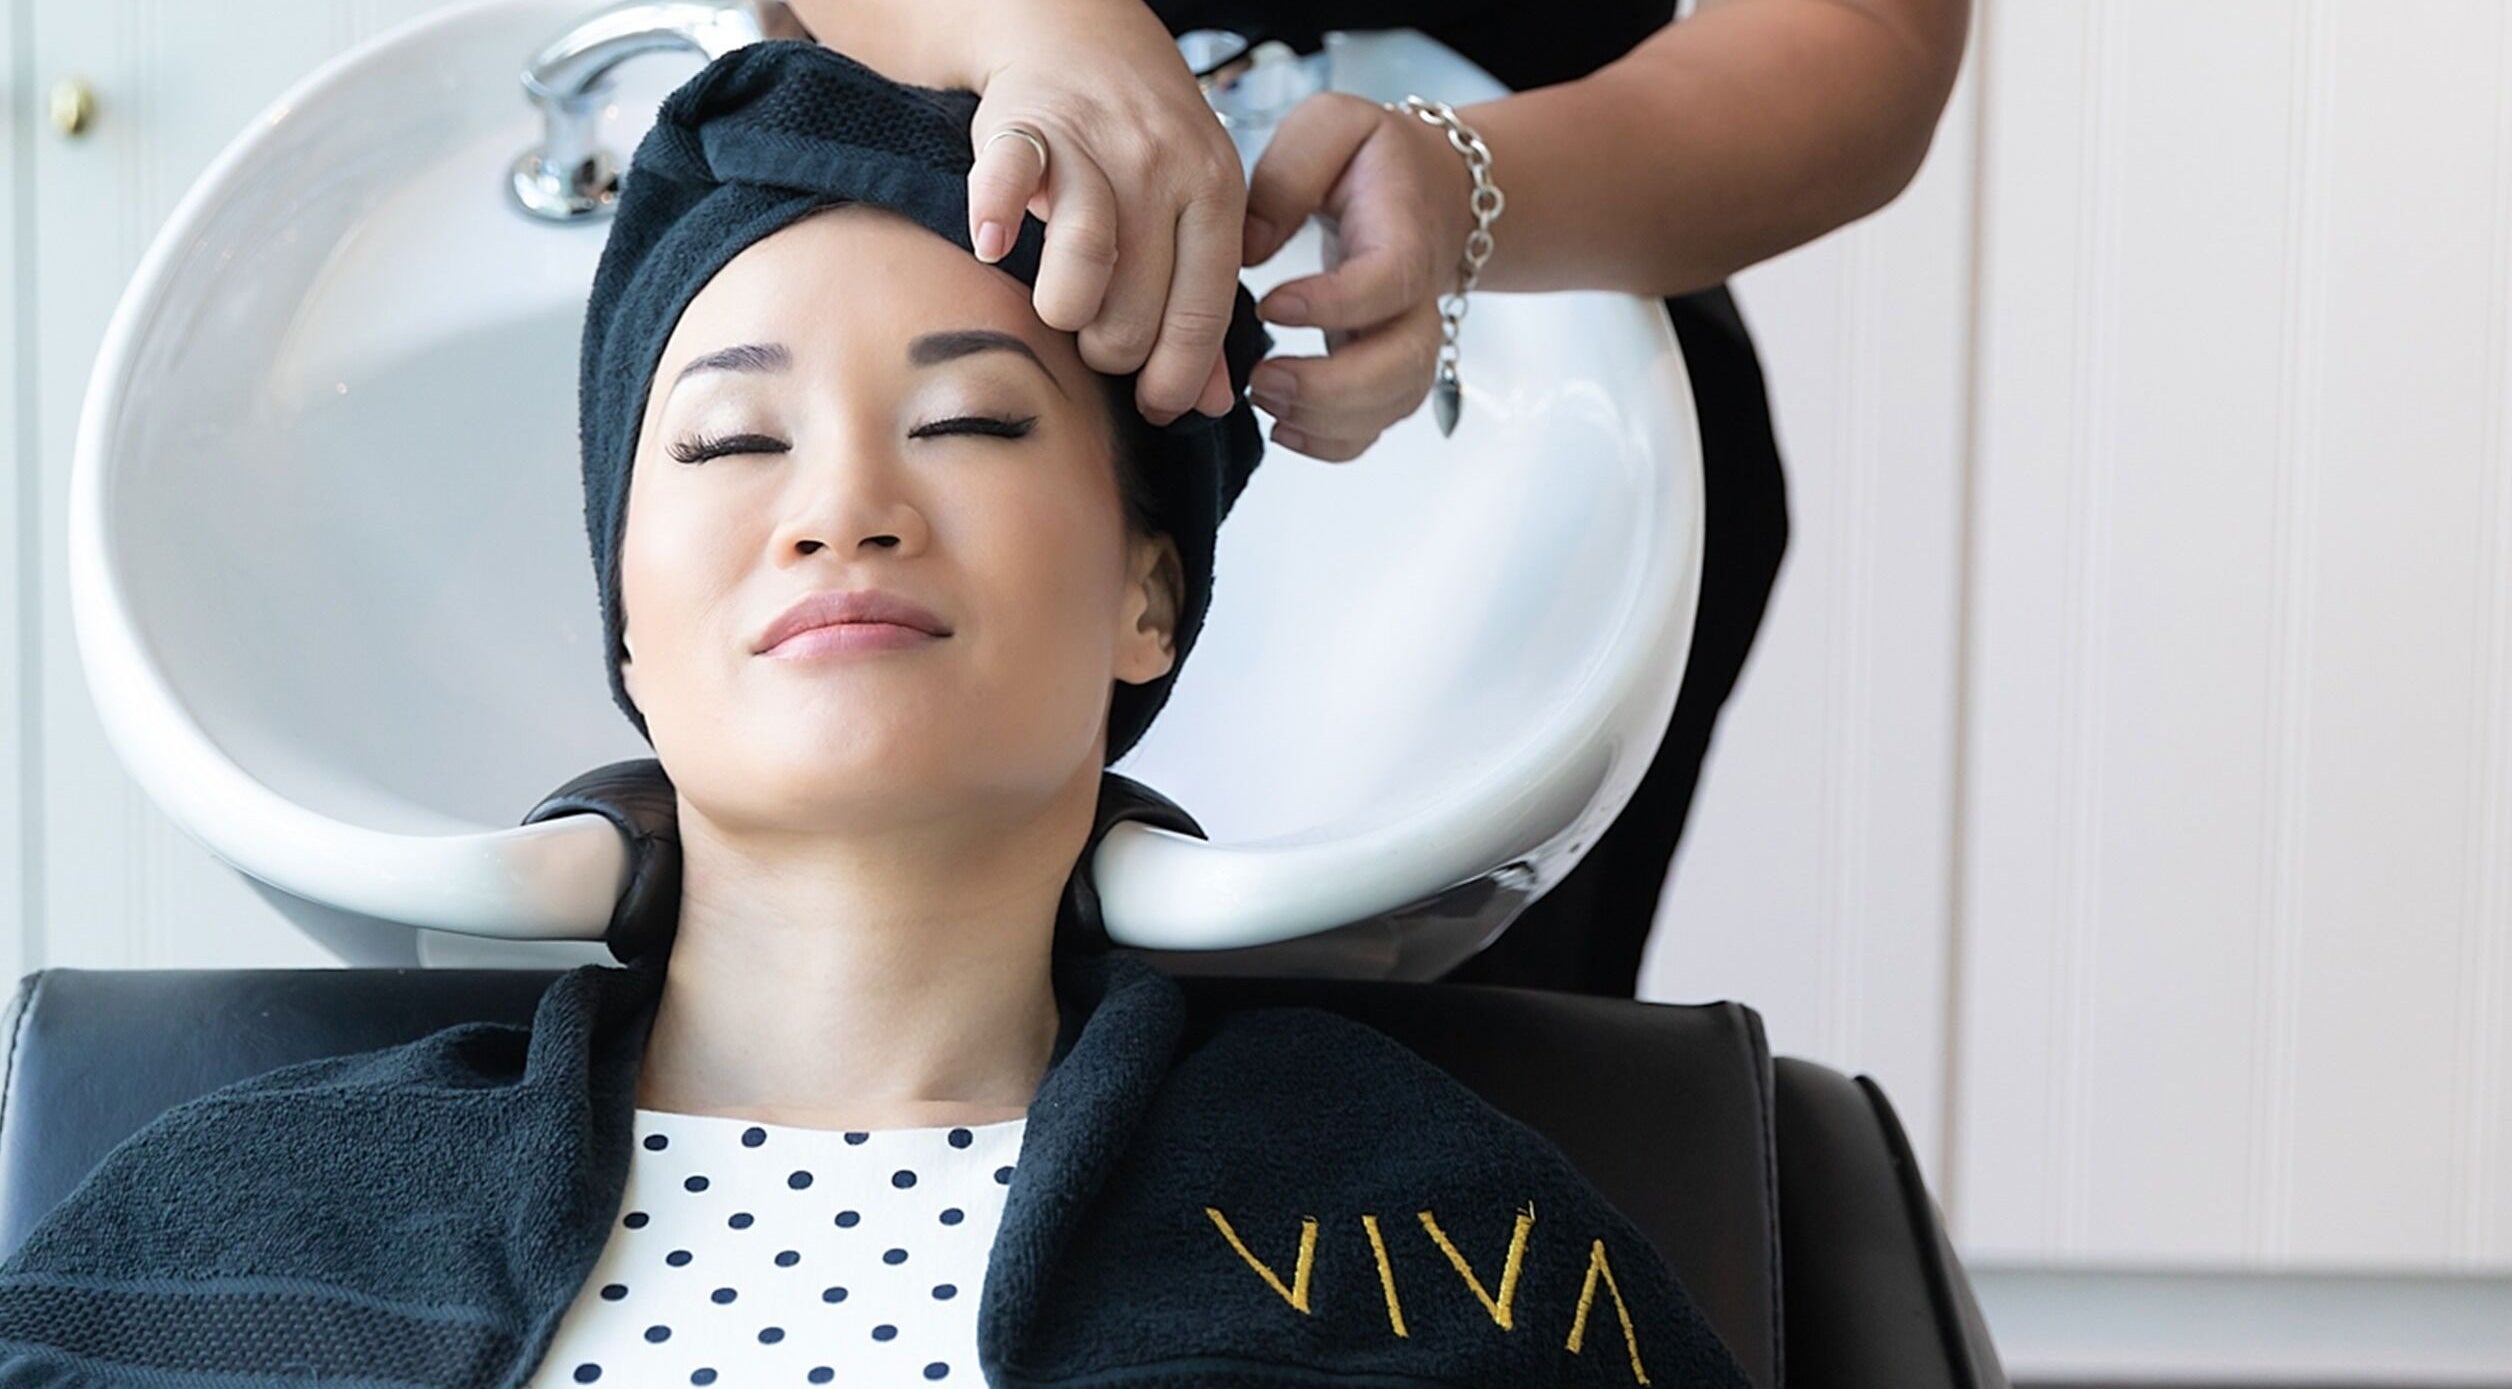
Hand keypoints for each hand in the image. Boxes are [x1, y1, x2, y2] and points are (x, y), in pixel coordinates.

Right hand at [783, 0, 1244, 426]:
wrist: (1079, 32)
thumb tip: (1214, 403)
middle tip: (1097, 341)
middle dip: (1112, 350)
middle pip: (1137, 306)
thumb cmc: (1144, 139)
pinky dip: (994, 220)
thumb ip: (1206, 303)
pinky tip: (992, 247)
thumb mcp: (1199, 207)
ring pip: (1084, 261)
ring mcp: (1094, 145)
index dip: (1177, 377)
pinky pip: (1007, 182)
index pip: (1203, 313)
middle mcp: (1162, 168)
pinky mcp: (1026, 126)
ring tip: (1062, 310)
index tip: (1156, 408)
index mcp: (1216, 192)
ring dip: (1065, 310)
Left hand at [1238, 92, 1476, 461]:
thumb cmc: (1371, 159)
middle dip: (1331, 387)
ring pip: (1393, 405)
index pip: (1387, 282)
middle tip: (1261, 379)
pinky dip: (1332, 444)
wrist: (1426, 189)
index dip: (1334, 304)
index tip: (1270, 304)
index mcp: (1407, 234)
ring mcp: (1407, 342)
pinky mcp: (1386, 371)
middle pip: (1404, 364)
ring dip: (1327, 420)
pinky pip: (1375, 427)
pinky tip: (1282, 429)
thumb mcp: (1332, 129)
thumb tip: (1248, 246)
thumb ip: (1290, 175)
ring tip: (1263, 400)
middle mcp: (1418, 299)